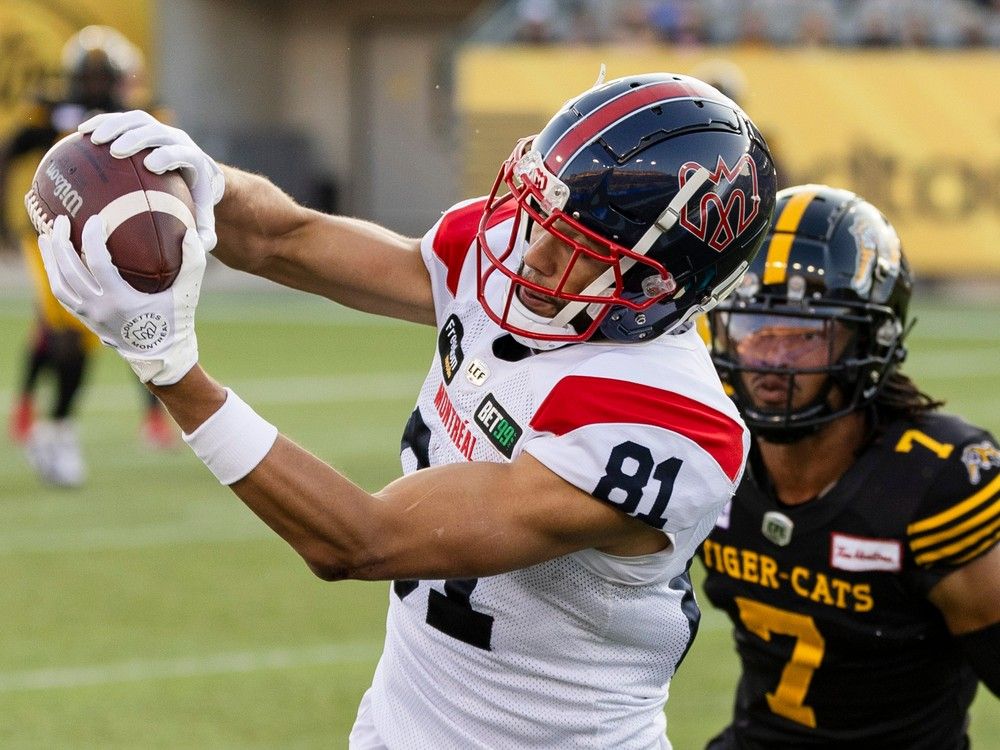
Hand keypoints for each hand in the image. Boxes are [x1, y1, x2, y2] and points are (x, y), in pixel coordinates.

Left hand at [38, 214, 205, 385]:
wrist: (162, 356)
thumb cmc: (175, 322)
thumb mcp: (187, 294)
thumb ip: (193, 264)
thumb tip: (191, 234)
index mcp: (121, 301)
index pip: (98, 263)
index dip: (92, 238)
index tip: (95, 219)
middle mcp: (99, 309)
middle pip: (70, 271)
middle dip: (61, 242)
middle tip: (60, 220)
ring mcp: (89, 316)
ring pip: (59, 284)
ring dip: (50, 259)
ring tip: (46, 236)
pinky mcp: (85, 320)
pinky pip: (62, 296)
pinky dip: (55, 276)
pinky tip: (55, 261)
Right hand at [79, 110, 224, 250]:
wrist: (197, 174)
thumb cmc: (196, 202)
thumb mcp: (205, 222)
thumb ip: (205, 237)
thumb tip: (194, 247)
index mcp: (194, 159)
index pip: (182, 152)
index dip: (168, 155)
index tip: (151, 165)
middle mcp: (177, 139)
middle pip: (157, 131)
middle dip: (137, 138)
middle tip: (117, 151)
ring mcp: (159, 129)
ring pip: (137, 120)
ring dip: (115, 126)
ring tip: (93, 139)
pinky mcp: (143, 125)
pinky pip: (121, 120)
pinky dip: (102, 122)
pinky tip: (81, 133)